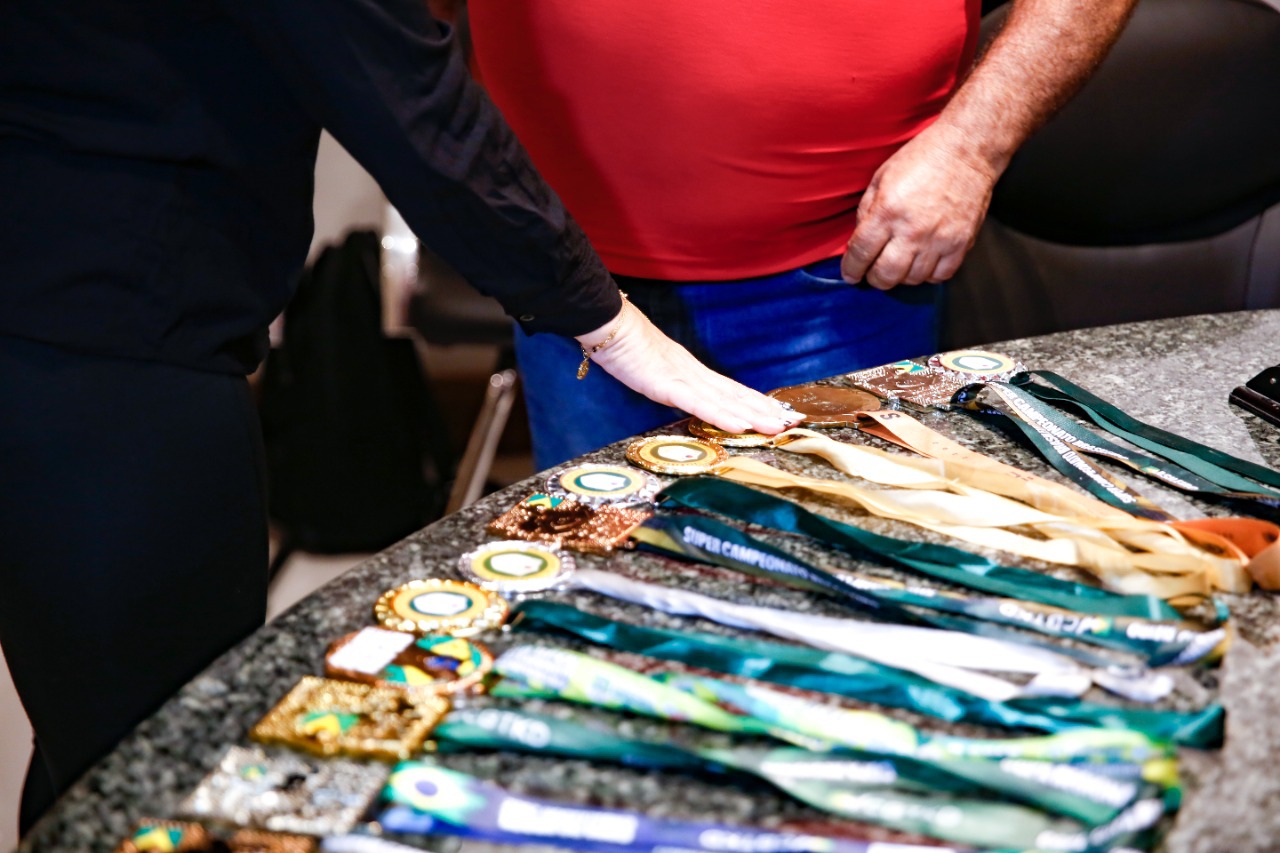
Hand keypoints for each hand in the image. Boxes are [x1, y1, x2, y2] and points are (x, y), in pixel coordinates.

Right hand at [577, 301, 803, 434]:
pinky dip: (722, 415)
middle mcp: (695, 375)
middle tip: (795, 422)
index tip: (779, 413)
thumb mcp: (655, 370)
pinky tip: (740, 425)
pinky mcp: (667, 385)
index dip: (756, 403)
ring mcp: (683, 379)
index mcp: (693, 372)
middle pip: (736, 396)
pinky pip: (699, 404)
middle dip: (765, 411)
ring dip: (753, 415)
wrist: (609, 325)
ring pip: (725, 401)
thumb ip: (673, 383)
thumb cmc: (626, 346)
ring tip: (778, 427)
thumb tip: (686, 395)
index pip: (731, 390)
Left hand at [840, 123, 1000, 288]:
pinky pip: (940, 275)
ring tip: (900, 261)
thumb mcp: (881, 178)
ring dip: (901, 276)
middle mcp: (913, 230)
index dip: (852, 270)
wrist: (967, 150)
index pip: (861, 253)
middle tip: (873, 272)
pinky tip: (923, 260)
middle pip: (886, 275)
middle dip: (874, 279)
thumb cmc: (921, 159)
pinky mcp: (962, 243)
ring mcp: (939, 239)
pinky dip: (928, 274)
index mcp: (888, 211)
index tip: (850, 275)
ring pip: (913, 279)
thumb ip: (866, 212)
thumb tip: (859, 243)